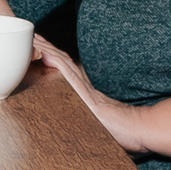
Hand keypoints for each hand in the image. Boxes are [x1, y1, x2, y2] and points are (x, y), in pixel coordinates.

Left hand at [30, 36, 150, 154]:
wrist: (139, 130)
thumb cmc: (123, 133)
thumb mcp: (99, 126)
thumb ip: (91, 123)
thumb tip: (82, 133)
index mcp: (85, 94)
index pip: (64, 71)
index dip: (51, 58)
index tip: (38, 49)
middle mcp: (83, 87)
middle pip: (61, 62)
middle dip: (45, 49)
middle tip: (31, 36)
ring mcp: (85, 89)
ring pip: (63, 64)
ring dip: (47, 51)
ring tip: (34, 39)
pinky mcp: (86, 94)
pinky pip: (69, 74)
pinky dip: (57, 63)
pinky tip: (46, 54)